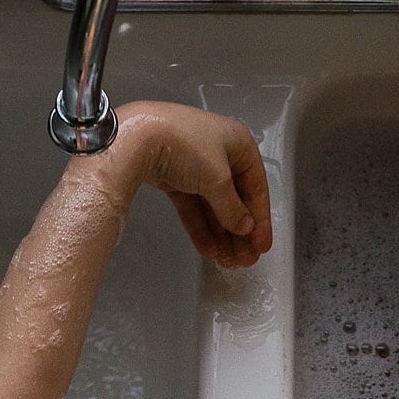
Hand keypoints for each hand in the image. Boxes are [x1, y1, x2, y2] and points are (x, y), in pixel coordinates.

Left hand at [108, 102, 272, 267]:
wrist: (136, 137)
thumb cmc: (184, 145)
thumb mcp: (217, 179)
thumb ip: (233, 209)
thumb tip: (244, 227)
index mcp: (239, 144)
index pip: (256, 188)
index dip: (260, 220)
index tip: (261, 246)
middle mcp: (220, 153)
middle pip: (235, 200)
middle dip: (239, 232)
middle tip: (244, 260)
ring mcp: (195, 166)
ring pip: (213, 206)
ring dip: (221, 235)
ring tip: (227, 261)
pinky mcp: (174, 178)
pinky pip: (193, 207)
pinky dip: (200, 227)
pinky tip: (209, 249)